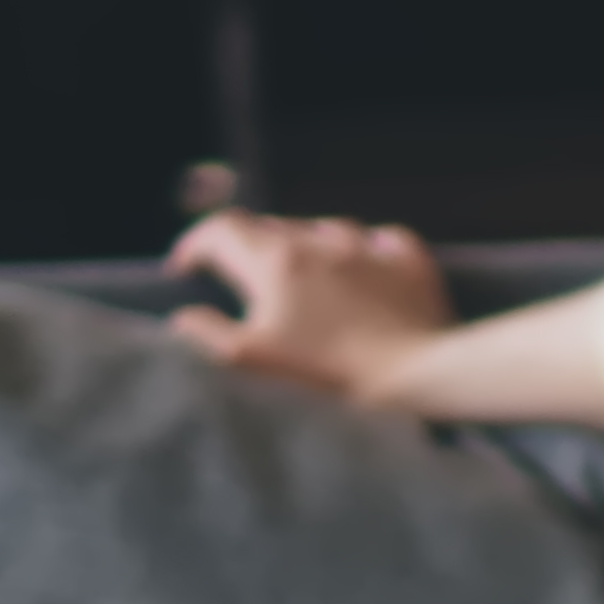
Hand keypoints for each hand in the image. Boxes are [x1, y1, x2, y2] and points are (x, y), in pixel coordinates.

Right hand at [168, 209, 460, 402]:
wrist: (419, 375)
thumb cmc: (329, 372)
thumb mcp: (252, 359)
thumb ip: (207, 334)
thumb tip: (183, 317)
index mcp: (276, 261)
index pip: (221, 230)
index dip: (195, 245)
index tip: (186, 269)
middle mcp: (320, 242)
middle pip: (269, 227)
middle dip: (245, 247)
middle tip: (238, 277)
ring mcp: (369, 249)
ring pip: (322, 228)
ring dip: (302, 244)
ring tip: (297, 272)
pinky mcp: (410, 264)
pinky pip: (381, 240)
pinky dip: (364, 249)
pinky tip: (363, 264)